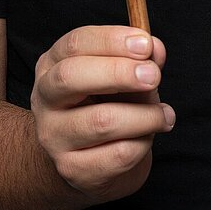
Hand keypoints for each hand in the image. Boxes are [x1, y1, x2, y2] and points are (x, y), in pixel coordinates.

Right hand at [31, 26, 174, 202]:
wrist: (89, 160)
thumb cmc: (109, 106)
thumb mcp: (124, 77)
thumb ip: (140, 61)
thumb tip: (154, 50)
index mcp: (53, 65)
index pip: (76, 44)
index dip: (112, 41)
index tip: (146, 44)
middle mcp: (45, 98)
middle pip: (71, 77)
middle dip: (119, 73)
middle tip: (154, 76)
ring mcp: (53, 136)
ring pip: (102, 121)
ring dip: (145, 116)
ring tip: (165, 116)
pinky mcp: (72, 169)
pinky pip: (118, 154)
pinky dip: (143, 144)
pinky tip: (146, 139)